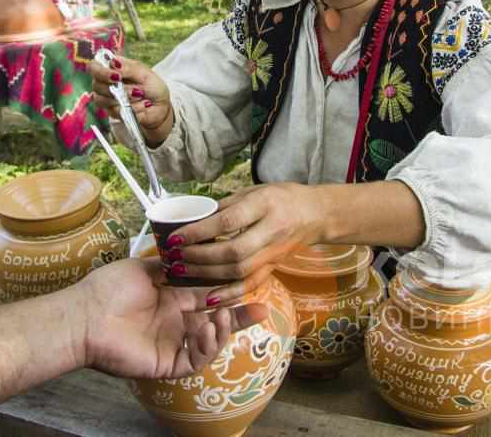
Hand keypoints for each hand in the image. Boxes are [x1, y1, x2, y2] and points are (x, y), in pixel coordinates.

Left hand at [77, 258, 265, 378]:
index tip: (251, 284)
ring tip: (223, 317)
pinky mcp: (166, 364)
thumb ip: (170, 266)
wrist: (85, 314)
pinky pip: (195, 359)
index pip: (208, 297)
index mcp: (172, 299)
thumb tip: (191, 256)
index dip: (230, 293)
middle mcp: (175, 322)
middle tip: (261, 309)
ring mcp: (172, 344)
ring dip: (223, 331)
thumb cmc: (107, 288)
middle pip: (216, 322)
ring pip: (210, 344)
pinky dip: (207, 347)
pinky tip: (206, 330)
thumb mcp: (144, 268)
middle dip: (240, 317)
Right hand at [89, 55, 172, 144]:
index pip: (94, 67)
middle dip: (116, 88)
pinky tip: (143, 105)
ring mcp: (107, 98)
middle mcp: (106, 82)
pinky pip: (115, 111)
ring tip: (141, 96)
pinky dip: (131, 108)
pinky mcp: (113, 112)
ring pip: (102, 100)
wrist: (161, 107)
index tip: (116, 76)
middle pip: (96, 85)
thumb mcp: (145, 73)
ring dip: (124, 98)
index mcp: (113, 68)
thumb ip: (128, 68)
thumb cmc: (152, 86)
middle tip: (136, 90)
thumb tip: (113, 63)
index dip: (101, 72)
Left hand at [166, 183, 325, 304]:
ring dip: (207, 275)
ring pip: (239, 271)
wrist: (315, 214)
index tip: (175, 236)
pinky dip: (230, 294)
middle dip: (199, 256)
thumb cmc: (281, 197)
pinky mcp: (274, 268)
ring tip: (183, 272)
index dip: (199, 231)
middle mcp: (271, 231)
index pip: (227, 221)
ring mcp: (274, 253)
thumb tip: (192, 218)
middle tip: (175, 257)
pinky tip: (209, 299)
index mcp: (264, 205)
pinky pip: (251, 285)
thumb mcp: (253, 191)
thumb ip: (225, 205)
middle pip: (233, 251)